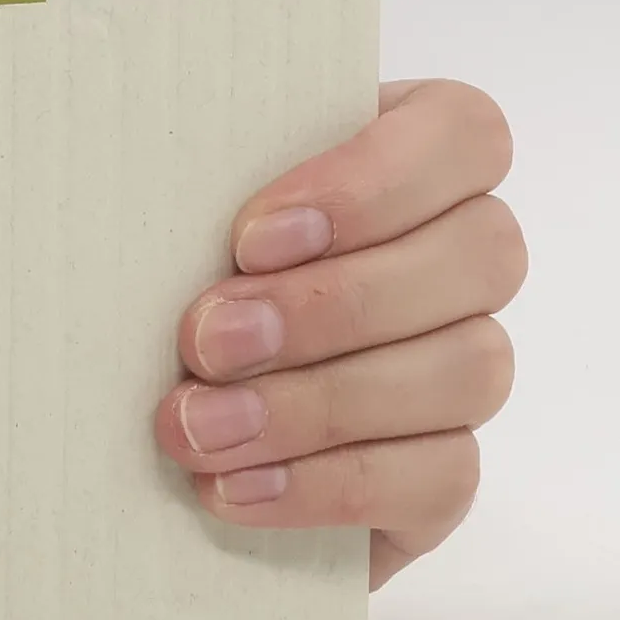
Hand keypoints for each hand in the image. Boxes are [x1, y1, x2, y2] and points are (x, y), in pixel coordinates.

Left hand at [154, 80, 526, 587]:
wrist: (138, 422)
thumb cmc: (161, 279)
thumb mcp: (176, 213)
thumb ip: (197, 186)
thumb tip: (146, 182)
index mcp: (410, 159)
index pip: (464, 133)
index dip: (372, 183)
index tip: (250, 238)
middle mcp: (461, 257)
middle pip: (481, 254)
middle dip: (331, 304)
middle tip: (207, 340)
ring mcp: (466, 366)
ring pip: (467, 368)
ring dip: (318, 403)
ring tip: (199, 425)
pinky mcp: (444, 473)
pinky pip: (443, 478)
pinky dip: (327, 485)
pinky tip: (234, 486)